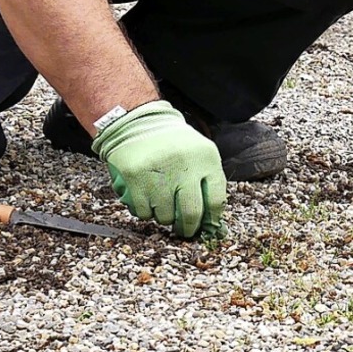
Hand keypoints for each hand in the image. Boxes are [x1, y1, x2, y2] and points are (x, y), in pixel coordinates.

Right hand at [91, 100, 226, 238]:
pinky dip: (145, 212)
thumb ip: (209, 183)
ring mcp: (159, 170)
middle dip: (188, 228)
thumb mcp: (199, 153)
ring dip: (164, 217)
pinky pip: (143, 212)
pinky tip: (146, 198)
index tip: (205, 226)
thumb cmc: (173, 144)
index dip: (211, 219)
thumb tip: (215, 226)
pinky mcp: (135, 176)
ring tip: (161, 204)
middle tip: (183, 229)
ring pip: (165, 216)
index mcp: (206, 157)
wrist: (138, 122)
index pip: (216, 200)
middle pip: (191, 213)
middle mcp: (184, 163)